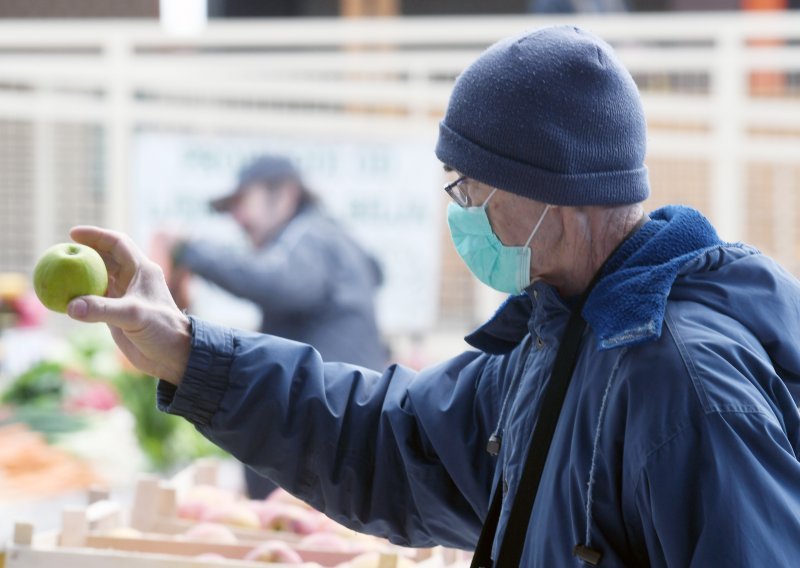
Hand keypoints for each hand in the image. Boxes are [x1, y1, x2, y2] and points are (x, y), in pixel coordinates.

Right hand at [66, 226, 190, 384]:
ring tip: (59, 274)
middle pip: (105, 258)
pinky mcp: (118, 313)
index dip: (96, 235)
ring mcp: (125, 296)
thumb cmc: (163, 330)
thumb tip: (70, 306)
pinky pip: (95, 300)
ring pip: (99, 278)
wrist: (173, 356)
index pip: (117, 244)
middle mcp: (133, 279)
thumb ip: (102, 309)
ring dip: (81, 276)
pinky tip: (65, 300)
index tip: (73, 233)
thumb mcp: (134, 315)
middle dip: (85, 253)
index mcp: (142, 270)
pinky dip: (81, 298)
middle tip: (60, 253)